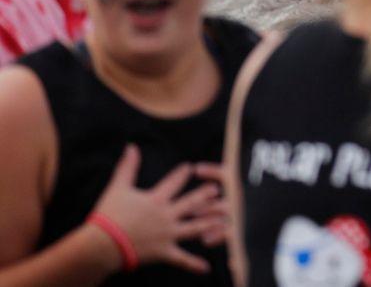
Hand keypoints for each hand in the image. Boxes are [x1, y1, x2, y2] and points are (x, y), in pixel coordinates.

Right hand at [89, 146, 222, 274]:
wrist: (102, 244)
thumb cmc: (108, 216)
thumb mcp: (118, 188)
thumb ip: (127, 167)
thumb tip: (131, 146)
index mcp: (156, 200)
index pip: (172, 183)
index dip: (181, 174)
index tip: (191, 168)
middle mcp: (166, 215)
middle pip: (191, 203)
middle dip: (206, 196)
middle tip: (219, 190)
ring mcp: (167, 234)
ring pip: (195, 227)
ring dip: (211, 222)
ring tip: (225, 219)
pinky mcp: (164, 252)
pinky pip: (182, 259)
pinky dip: (193, 263)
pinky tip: (207, 267)